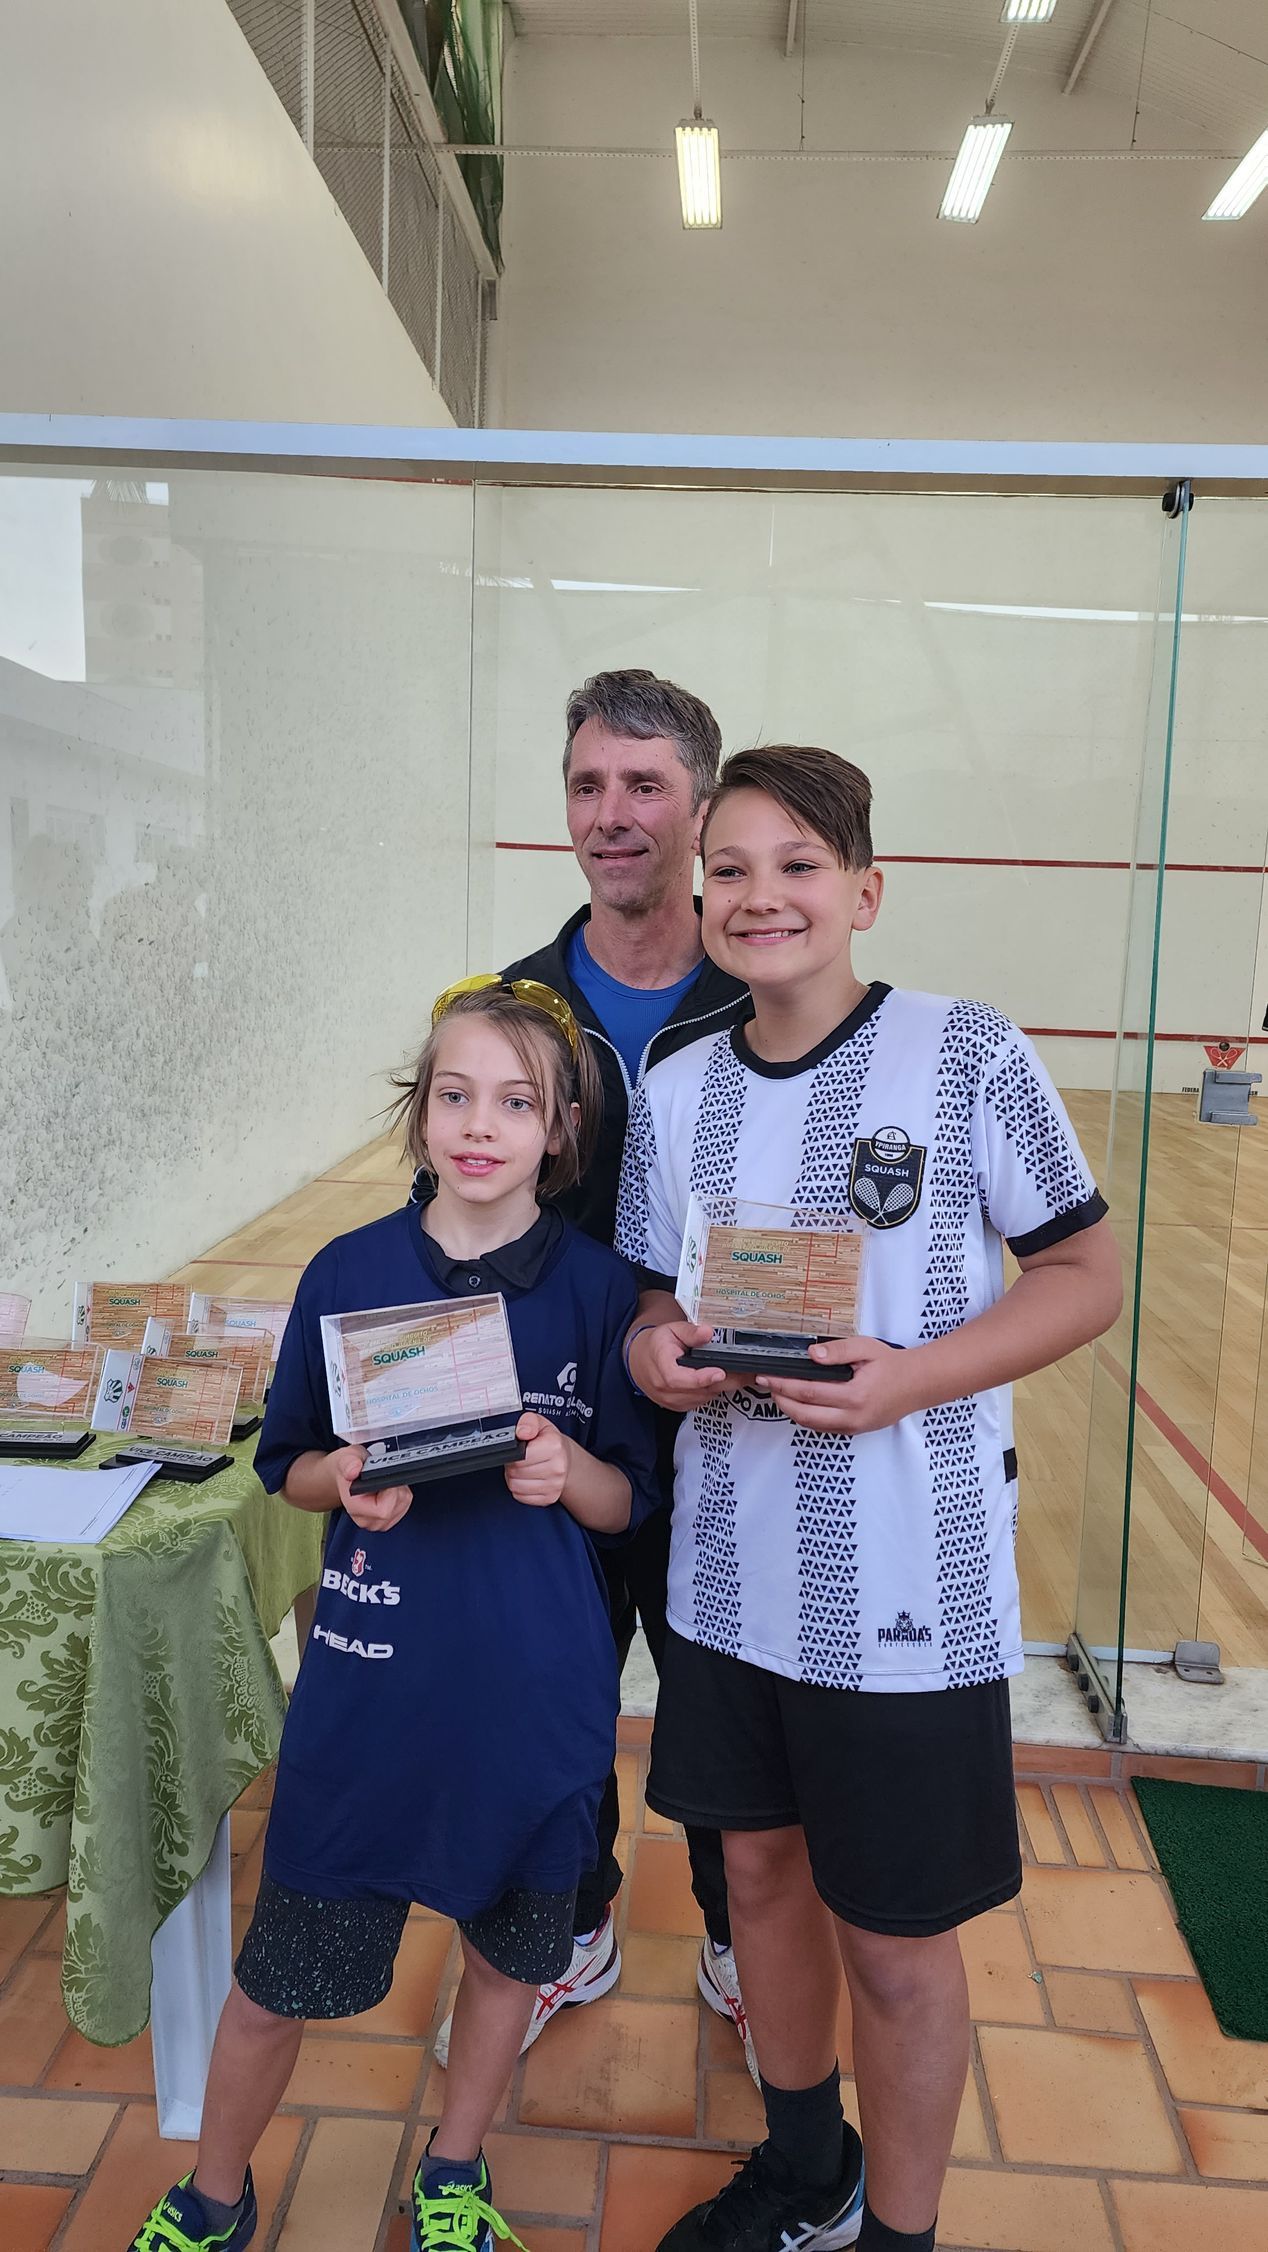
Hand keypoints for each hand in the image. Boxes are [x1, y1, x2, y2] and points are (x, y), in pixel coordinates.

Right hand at [331, 1445, 413, 1530]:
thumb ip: (349, 1463)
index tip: (384, 1477)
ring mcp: (376, 1523)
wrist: (347, 1475)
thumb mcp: (347, 1458)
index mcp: (354, 1508)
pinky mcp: (386, 1522)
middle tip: (384, 1477)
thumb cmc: (348, 1467)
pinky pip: (404, 1507)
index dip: (389, 1491)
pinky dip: (401, 1495)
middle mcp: (364, 1520)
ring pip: (402, 1506)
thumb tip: (353, 1471)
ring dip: (399, 1491)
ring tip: (384, 1482)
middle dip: (396, 1488)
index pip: (383, 1510)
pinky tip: (388, 1488)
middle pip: (395, 1507)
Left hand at [505, 1411, 569, 1506]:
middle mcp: (557, 1468)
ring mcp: (555, 1485)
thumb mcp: (539, 1422)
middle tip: (518, 1459)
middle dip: (512, 1465)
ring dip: (514, 1477)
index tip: (518, 1450)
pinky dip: (519, 1489)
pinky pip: (520, 1497)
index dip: (513, 1453)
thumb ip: (528, 1422)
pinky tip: (526, 1479)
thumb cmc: (549, 1441)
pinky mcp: (549, 1498)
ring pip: (516, 1486)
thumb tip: (522, 1432)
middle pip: (515, 1473)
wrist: (565, 1458)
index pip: (519, 1457)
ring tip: (522, 1468)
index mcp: (554, 1446)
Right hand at [628, 1319, 731, 1411]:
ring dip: (720, 1387)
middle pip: (697, 1390)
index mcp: (660, 1364)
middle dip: (724, 1381)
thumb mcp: (672, 1329)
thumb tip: (707, 1333)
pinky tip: (719, 1380)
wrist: (640, 1361)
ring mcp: (670, 1399)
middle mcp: (663, 1387)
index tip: (719, 1372)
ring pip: (703, 1397)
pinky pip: (701, 1402)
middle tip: (746, 1373)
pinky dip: (712, 1391)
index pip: (677, 1378)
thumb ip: (690, 1332)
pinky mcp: (678, 1406)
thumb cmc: (657, 1345)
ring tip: (737, 1374)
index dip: (700, 1378)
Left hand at [762, 1335, 921, 1435]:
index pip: (808, 1393)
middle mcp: (853, 1417)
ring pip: (811, 1425)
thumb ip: (837, 1351)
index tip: (767, 1376)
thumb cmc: (892, 1364)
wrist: (918, 1384)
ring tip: (779, 1391)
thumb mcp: (866, 1348)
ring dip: (791, 1410)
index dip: (783, 1385)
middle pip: (804, 1415)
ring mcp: (854, 1427)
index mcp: (855, 1396)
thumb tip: (810, 1355)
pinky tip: (799, 1401)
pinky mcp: (854, 1430)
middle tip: (767, 1384)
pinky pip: (823, 1427)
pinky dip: (806, 1416)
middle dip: (781, 1400)